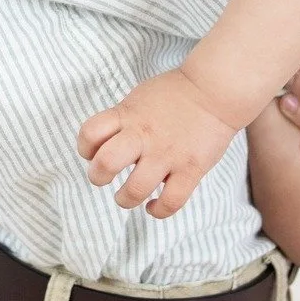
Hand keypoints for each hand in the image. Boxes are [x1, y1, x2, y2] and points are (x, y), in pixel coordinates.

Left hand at [78, 69, 238, 217]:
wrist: (214, 90)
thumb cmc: (174, 94)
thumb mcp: (138, 98)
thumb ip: (121, 120)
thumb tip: (104, 147)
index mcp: (128, 115)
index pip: (90, 133)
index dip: (85, 148)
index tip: (93, 153)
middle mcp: (144, 135)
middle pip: (106, 163)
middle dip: (98, 176)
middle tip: (104, 176)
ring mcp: (167, 154)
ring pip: (135, 190)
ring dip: (125, 199)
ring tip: (127, 195)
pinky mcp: (191, 169)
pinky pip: (170, 202)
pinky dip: (158, 210)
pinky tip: (154, 205)